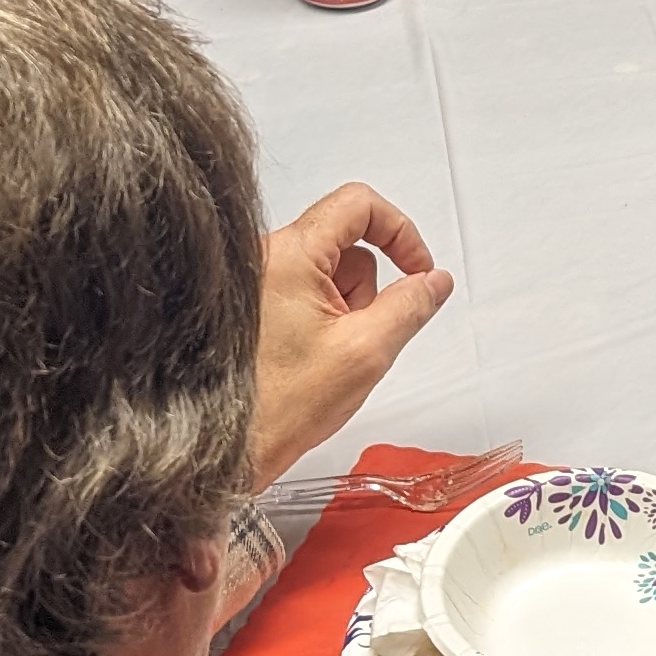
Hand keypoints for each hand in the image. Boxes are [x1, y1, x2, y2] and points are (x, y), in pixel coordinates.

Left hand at [249, 183, 453, 488]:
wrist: (221, 450)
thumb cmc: (275, 407)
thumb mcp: (365, 353)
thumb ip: (409, 307)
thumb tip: (434, 282)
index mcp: (289, 255)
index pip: (359, 204)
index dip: (399, 231)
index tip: (417, 269)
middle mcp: (263, 258)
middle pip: (345, 245)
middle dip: (366, 290)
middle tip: (357, 338)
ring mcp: (252, 282)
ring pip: (326, 273)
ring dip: (343, 310)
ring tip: (325, 358)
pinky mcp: (248, 307)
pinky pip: (302, 295)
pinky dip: (319, 322)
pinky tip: (307, 361)